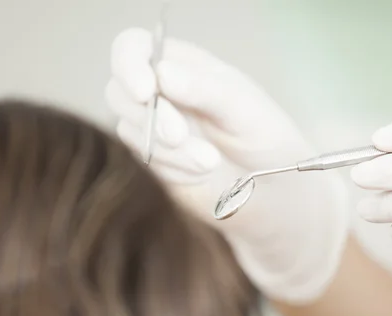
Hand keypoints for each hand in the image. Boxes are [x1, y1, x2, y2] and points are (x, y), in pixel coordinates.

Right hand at [106, 28, 348, 303]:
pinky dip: (172, 168)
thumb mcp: (243, 108)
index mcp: (184, 65)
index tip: (145, 91)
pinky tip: (202, 173)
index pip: (133, 48)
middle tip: (181, 136)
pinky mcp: (155, 161)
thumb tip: (161, 72)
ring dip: (167, 149)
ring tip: (209, 162)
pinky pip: (144, 160)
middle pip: (119, 90)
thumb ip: (204, 89)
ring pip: (129, 129)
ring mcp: (154, 128)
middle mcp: (162, 92)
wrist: (272, 192)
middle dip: (150, 116)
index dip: (128, 65)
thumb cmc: (265, 138)